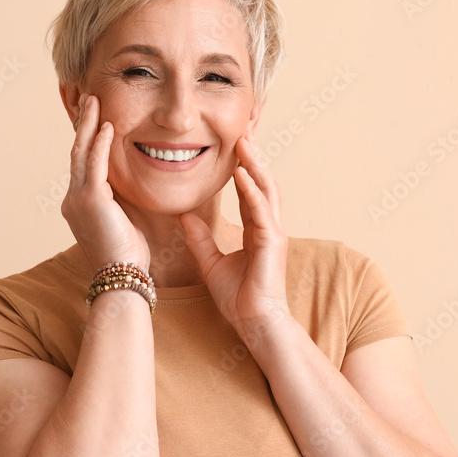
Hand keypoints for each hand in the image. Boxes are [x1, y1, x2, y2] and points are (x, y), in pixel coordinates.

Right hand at [61, 94, 150, 273]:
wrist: (121, 278)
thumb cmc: (128, 256)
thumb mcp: (122, 221)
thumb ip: (120, 201)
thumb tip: (130, 187)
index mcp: (79, 204)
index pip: (82, 163)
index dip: (87, 139)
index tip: (94, 118)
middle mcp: (73, 199)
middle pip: (77, 152)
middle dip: (83, 123)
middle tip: (89, 99)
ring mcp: (78, 199)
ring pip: (81, 152)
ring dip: (89, 124)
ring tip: (95, 101)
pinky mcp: (90, 200)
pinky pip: (94, 164)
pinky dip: (100, 143)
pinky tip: (107, 125)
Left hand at [179, 133, 289, 344]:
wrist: (255, 324)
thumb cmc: (239, 299)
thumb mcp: (211, 263)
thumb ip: (200, 239)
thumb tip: (184, 217)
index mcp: (257, 230)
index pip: (249, 191)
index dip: (243, 168)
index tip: (234, 146)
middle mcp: (268, 226)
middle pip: (262, 183)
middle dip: (253, 157)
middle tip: (243, 132)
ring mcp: (273, 232)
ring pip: (266, 190)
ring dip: (255, 165)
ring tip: (244, 143)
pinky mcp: (272, 242)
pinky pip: (261, 210)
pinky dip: (252, 190)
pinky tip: (243, 174)